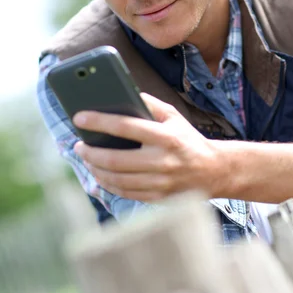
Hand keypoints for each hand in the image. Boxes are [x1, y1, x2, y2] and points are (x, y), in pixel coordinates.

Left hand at [73, 94, 219, 201]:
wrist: (213, 170)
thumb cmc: (188, 139)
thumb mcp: (174, 116)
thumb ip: (150, 104)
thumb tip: (122, 94)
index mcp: (166, 137)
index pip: (125, 127)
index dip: (98, 122)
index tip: (79, 118)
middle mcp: (163, 161)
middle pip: (115, 160)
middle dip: (90, 152)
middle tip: (79, 145)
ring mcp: (160, 183)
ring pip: (116, 180)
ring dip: (95, 169)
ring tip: (87, 158)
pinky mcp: (158, 198)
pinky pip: (125, 193)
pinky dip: (108, 183)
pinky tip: (100, 174)